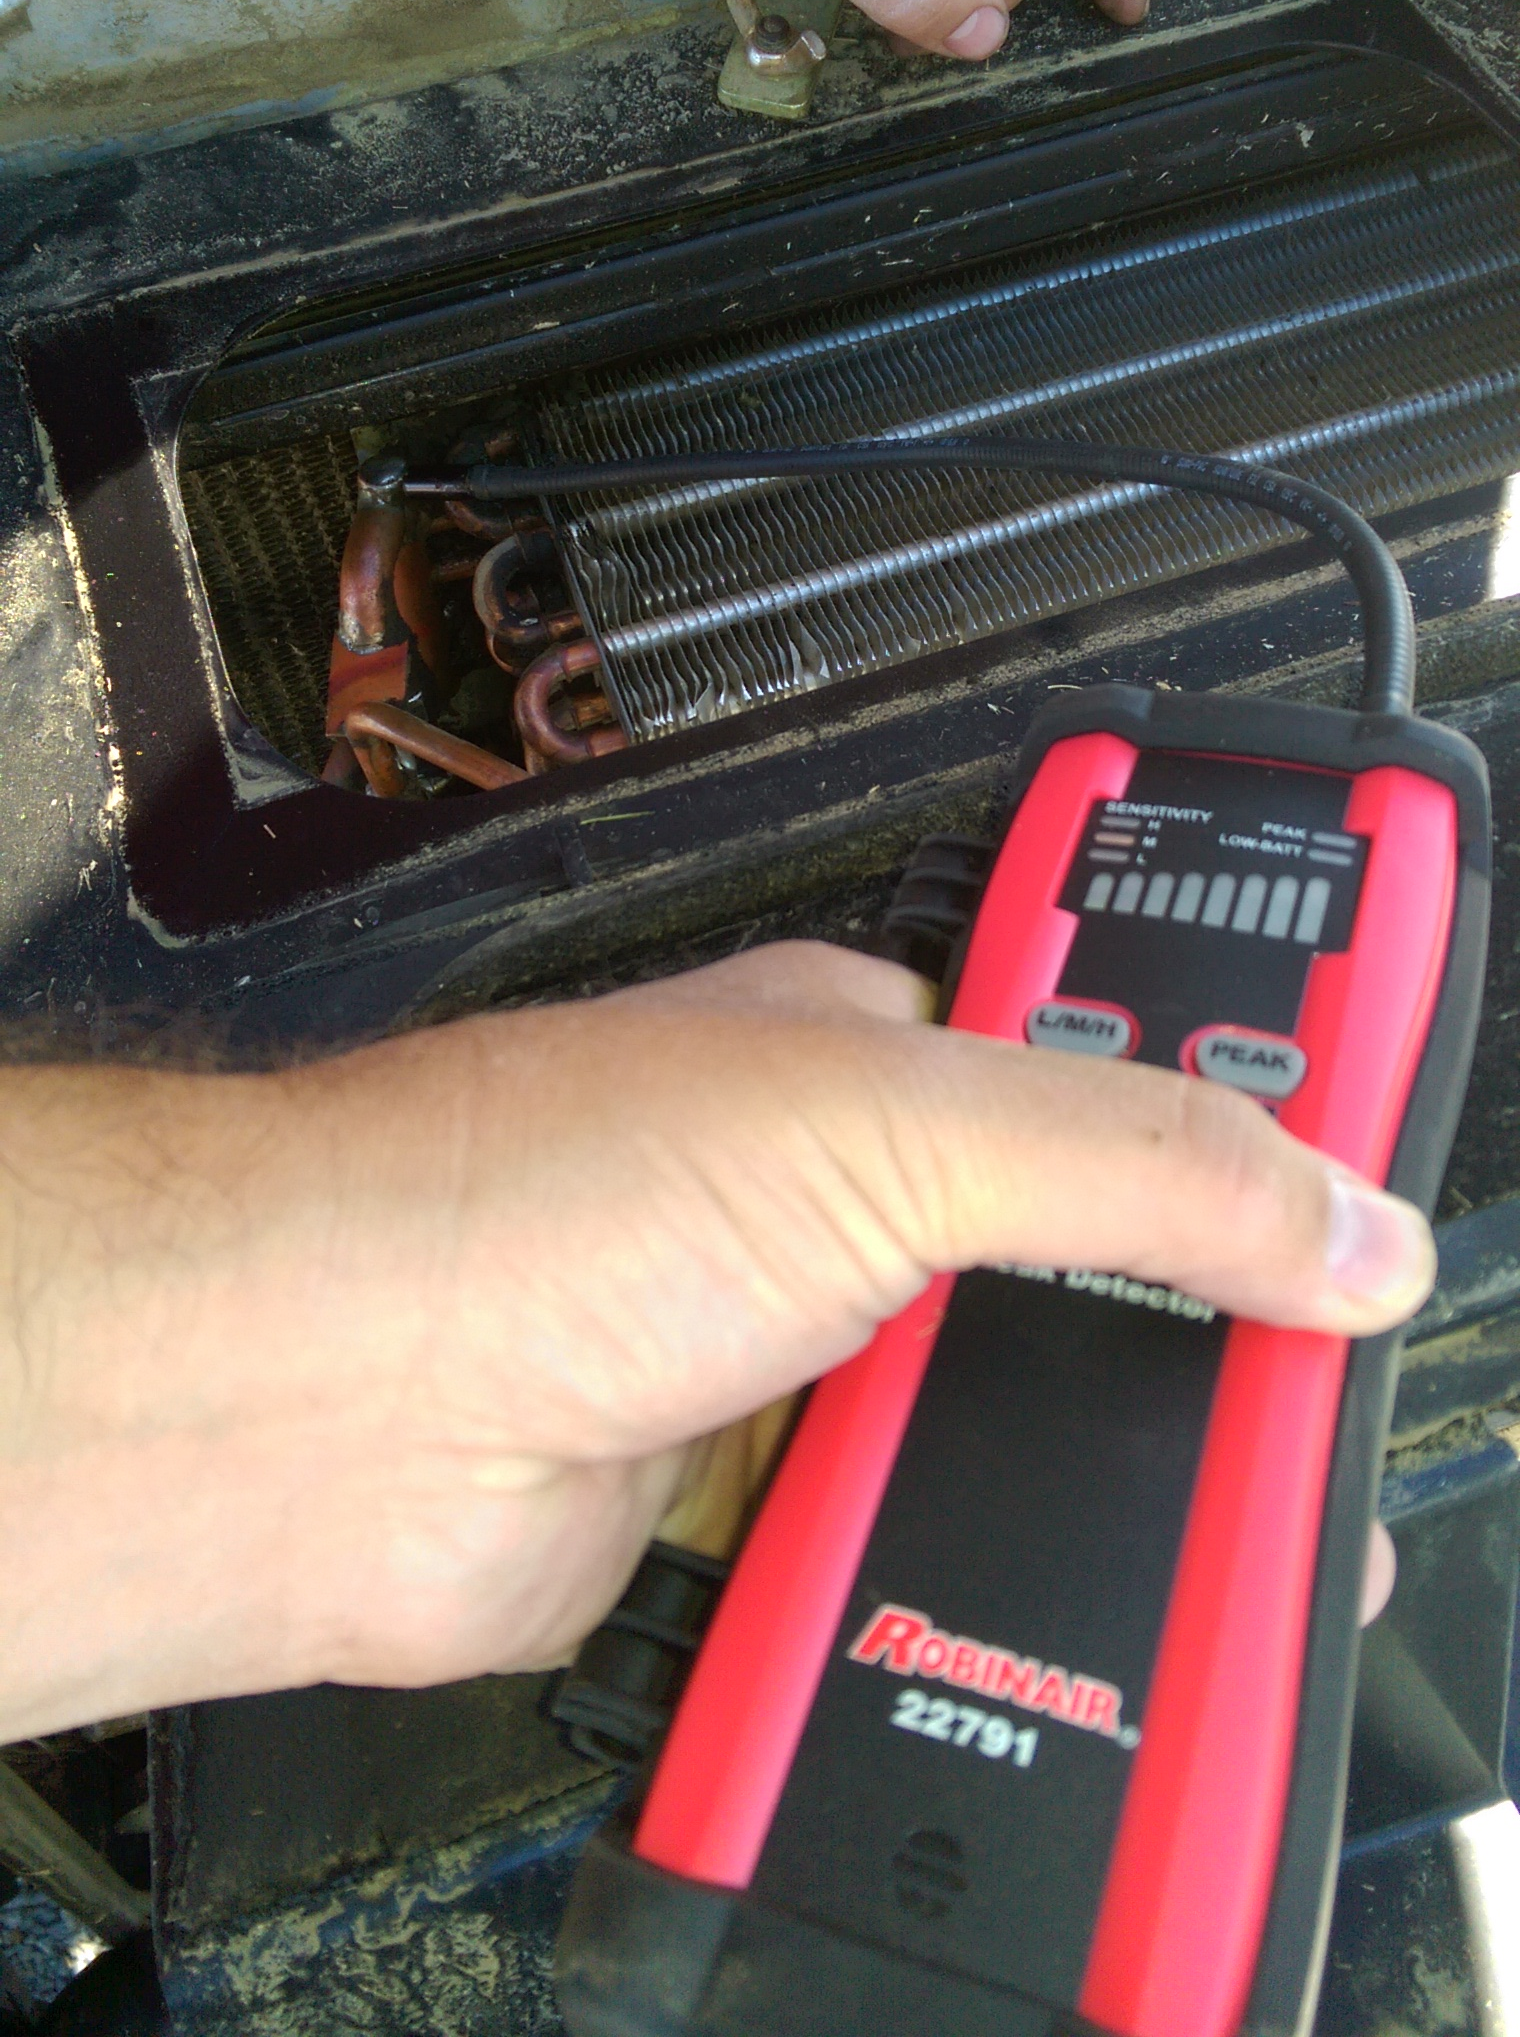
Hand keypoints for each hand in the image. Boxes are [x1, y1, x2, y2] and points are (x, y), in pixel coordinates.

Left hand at [0, 941, 1429, 1734]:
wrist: (325, 1411)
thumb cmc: (520, 1196)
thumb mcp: (887, 1130)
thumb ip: (1136, 1160)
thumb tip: (1336, 1213)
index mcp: (882, 1054)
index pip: (1124, 1044)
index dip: (1255, 1082)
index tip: (1373, 1144)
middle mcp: (843, 1196)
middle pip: (1089, 1265)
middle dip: (1199, 1336)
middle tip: (1314, 1403)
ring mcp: (795, 1354)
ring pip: (1007, 1427)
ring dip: (1087, 1482)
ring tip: (1214, 1540)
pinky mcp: (747, 1506)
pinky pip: (911, 1553)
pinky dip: (972, 1583)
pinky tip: (1043, 1613)